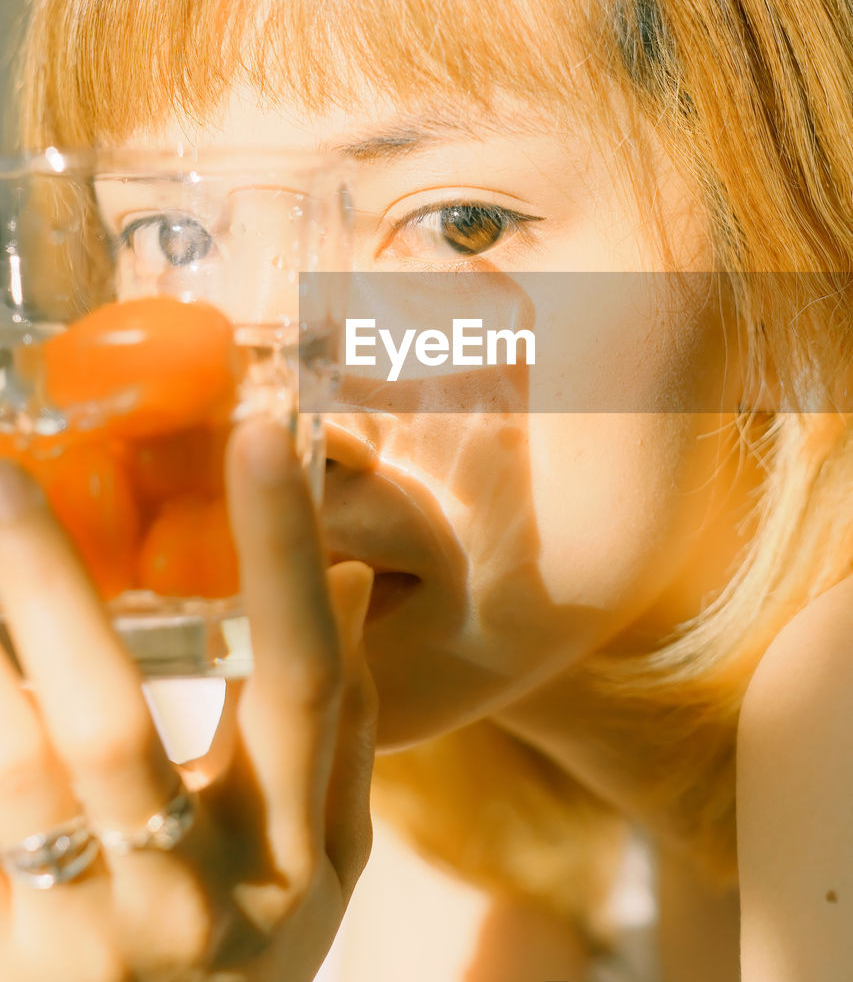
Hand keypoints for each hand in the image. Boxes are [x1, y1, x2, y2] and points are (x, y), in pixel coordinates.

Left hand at [0, 417, 376, 980]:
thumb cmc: (250, 967)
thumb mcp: (322, 865)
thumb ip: (341, 729)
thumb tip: (342, 580)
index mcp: (291, 853)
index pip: (298, 682)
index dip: (280, 555)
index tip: (258, 434)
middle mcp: (191, 898)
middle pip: (114, 726)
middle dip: (50, 590)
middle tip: (8, 473)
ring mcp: (89, 942)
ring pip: (13, 777)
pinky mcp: (13, 961)